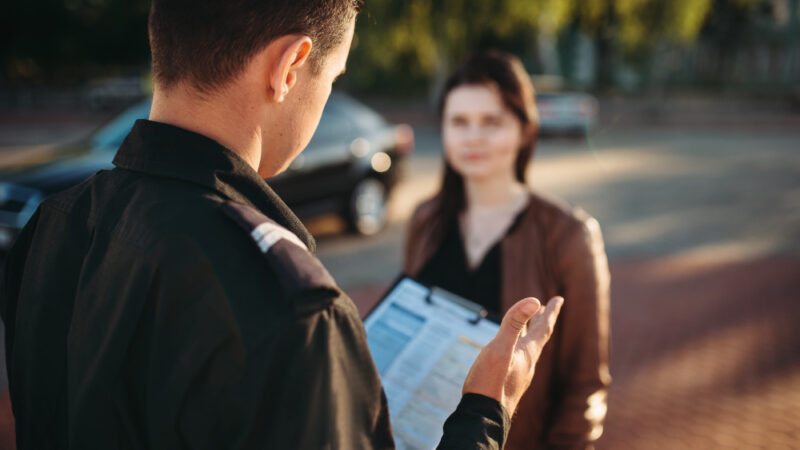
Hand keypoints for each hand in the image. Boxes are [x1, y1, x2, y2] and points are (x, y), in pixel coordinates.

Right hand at [462, 296, 563, 414]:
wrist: (484, 415)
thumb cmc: (491, 381)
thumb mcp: (501, 347)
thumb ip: (514, 323)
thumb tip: (534, 300)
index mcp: (528, 352)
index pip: (544, 328)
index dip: (551, 312)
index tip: (559, 298)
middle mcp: (527, 362)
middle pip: (539, 337)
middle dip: (542, 320)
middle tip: (547, 307)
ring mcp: (519, 374)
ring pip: (529, 348)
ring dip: (531, 333)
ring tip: (531, 325)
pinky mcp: (508, 382)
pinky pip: (518, 358)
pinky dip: (519, 347)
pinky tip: (511, 352)